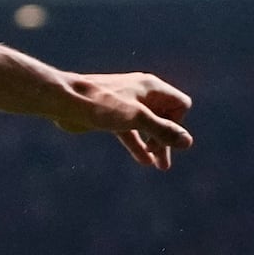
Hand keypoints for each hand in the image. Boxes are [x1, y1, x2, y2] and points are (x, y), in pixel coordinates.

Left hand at [52, 71, 194, 168]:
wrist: (66, 101)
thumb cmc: (102, 105)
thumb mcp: (137, 119)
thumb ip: (163, 130)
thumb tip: (187, 143)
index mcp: (151, 88)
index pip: (180, 105)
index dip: (176, 123)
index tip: (162, 136)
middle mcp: (142, 94)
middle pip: (165, 118)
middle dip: (166, 140)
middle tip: (164, 165)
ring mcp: (127, 106)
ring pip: (148, 127)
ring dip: (155, 145)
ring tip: (160, 166)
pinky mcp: (113, 117)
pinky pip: (132, 132)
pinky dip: (138, 145)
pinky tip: (144, 161)